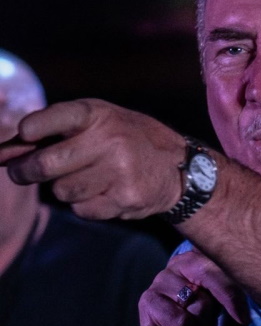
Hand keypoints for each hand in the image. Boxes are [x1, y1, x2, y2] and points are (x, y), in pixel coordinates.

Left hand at [0, 98, 185, 219]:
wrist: (178, 168)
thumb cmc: (127, 141)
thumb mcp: (99, 123)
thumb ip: (53, 134)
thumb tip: (3, 153)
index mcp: (101, 115)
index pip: (59, 117)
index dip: (36, 128)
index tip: (23, 134)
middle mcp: (111, 141)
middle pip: (47, 164)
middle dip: (25, 171)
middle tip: (19, 173)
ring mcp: (119, 171)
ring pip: (62, 191)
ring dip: (66, 189)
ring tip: (88, 179)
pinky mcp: (124, 198)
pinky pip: (82, 210)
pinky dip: (86, 205)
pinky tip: (104, 192)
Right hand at [138, 249, 248, 325]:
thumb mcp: (222, 309)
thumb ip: (230, 294)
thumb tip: (248, 288)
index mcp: (197, 259)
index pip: (220, 260)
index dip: (236, 285)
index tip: (248, 311)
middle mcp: (177, 264)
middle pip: (207, 272)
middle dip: (228, 296)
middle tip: (240, 320)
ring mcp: (160, 282)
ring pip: (196, 299)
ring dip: (205, 323)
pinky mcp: (147, 302)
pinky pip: (180, 319)